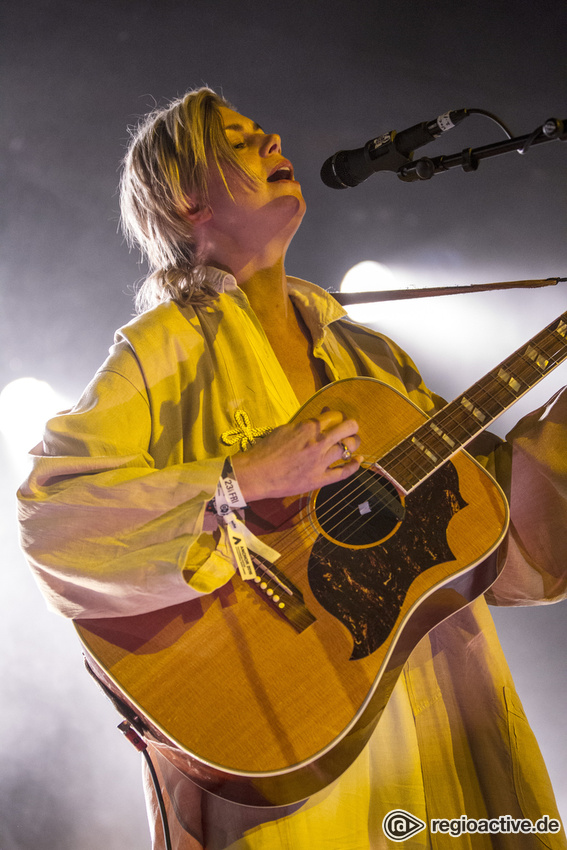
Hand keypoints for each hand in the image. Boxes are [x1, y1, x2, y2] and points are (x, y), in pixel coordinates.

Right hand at [231, 408, 361, 501]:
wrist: (256, 473)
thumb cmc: (266, 450)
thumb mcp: (285, 429)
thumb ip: (305, 424)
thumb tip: (321, 417)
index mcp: (308, 428)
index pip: (334, 415)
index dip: (338, 416)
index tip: (337, 419)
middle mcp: (318, 442)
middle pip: (348, 428)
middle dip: (352, 426)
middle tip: (351, 429)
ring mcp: (320, 462)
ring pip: (349, 448)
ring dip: (354, 444)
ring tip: (353, 444)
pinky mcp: (319, 479)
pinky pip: (343, 473)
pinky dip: (353, 466)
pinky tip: (358, 461)